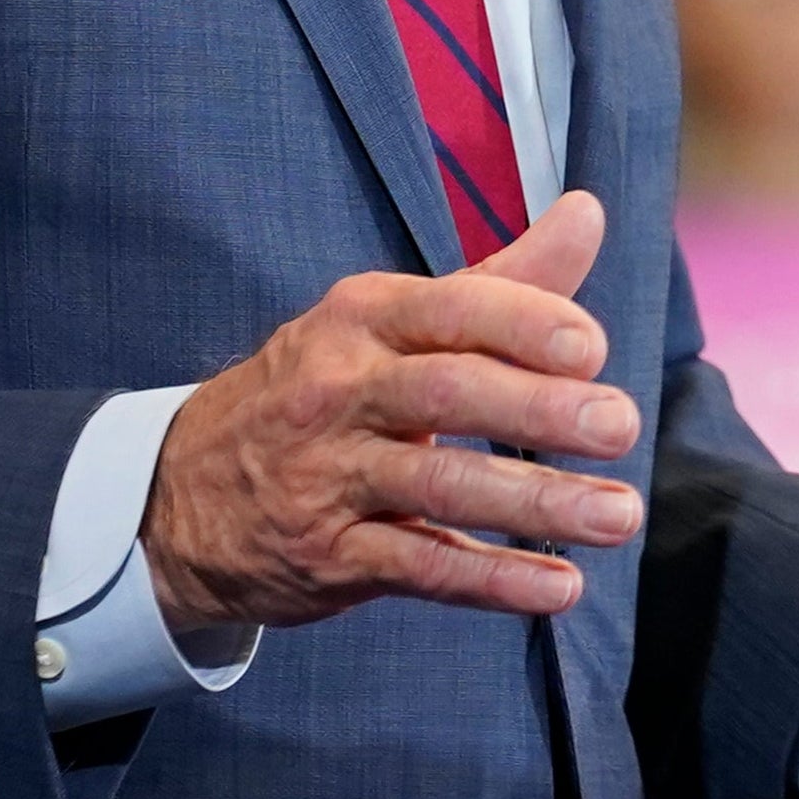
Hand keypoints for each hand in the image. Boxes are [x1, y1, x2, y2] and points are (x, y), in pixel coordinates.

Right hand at [141, 191, 643, 635]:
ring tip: (618, 515)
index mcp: (365, 317)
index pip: (453, 309)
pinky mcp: (326, 557)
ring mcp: (329, 476)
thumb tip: (589, 213)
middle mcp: (341, 390)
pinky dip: (492, 580)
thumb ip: (502, 279)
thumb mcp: (392, 321)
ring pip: (442, 487)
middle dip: (540, 409)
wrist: (176, 494)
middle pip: (450, 392)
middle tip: (622, 426)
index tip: (594, 349)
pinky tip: (558, 586)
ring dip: (537, 504)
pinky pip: (419, 567)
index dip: (525, 324)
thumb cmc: (324, 388)